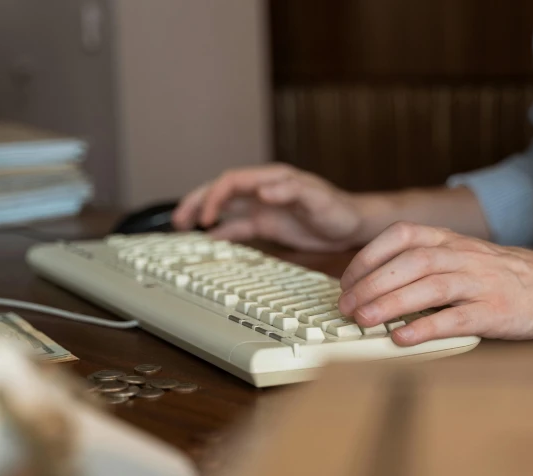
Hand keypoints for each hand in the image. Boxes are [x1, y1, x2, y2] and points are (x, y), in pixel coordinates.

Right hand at [172, 164, 362, 251]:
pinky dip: (221, 233)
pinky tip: (208, 241)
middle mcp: (263, 190)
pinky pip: (237, 227)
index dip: (215, 196)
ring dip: (203, 214)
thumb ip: (292, 191)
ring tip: (182, 226)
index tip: (208, 216)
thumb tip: (264, 189)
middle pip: (221, 191)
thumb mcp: (319, 200)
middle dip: (198, 201)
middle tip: (179, 219)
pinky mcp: (266, 224)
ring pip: (224, 208)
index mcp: (272, 179)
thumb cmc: (339, 209)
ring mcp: (262, 207)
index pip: (233, 181)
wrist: (353, 225)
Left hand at [337, 222, 532, 344]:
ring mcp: (482, 283)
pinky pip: (457, 318)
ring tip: (363, 321)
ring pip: (429, 286)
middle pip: (409, 263)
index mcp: (451, 240)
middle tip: (346, 307)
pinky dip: (426, 328)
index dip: (367, 257)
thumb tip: (374, 284)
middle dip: (371, 284)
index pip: (400, 237)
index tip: (346, 281)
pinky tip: (403, 339)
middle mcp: (463, 257)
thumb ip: (426, 262)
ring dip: (391, 303)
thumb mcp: (464, 255)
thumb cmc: (505, 274)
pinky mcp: (497, 311)